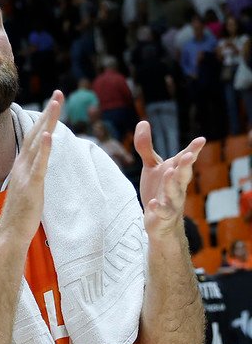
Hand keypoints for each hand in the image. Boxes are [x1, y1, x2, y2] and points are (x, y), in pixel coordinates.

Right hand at [1, 90, 62, 242]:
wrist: (10, 231)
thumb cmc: (21, 212)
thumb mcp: (28, 186)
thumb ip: (33, 172)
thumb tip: (40, 165)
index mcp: (22, 165)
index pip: (34, 136)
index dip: (44, 119)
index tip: (54, 102)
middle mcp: (22, 165)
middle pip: (36, 132)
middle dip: (48, 112)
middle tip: (58, 93)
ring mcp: (26, 174)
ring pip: (38, 142)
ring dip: (48, 122)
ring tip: (56, 104)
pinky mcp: (32, 185)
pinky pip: (39, 164)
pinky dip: (45, 148)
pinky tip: (50, 134)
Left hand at [135, 121, 204, 236]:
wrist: (159, 221)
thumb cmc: (157, 190)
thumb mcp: (151, 167)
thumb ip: (146, 147)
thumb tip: (143, 122)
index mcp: (175, 172)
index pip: (185, 159)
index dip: (193, 150)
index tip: (201, 140)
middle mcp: (177, 186)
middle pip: (183, 175)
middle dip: (186, 165)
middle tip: (188, 155)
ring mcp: (171, 201)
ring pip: (174, 192)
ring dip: (172, 183)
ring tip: (170, 172)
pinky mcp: (162, 216)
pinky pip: (162, 212)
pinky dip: (159, 208)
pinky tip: (153, 204)